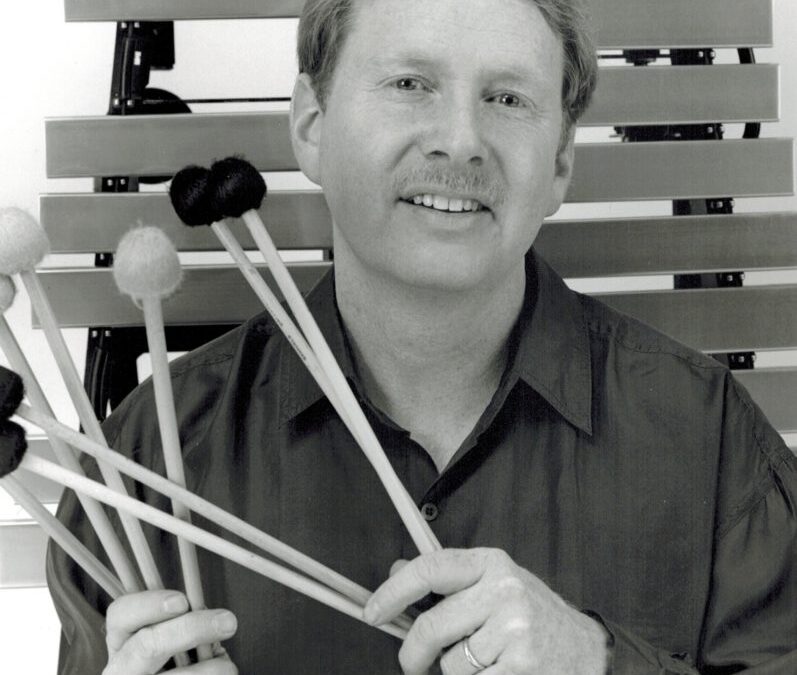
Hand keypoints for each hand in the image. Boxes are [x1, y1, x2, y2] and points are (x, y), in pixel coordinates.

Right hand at [103, 589, 237, 673]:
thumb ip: (182, 625)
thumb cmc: (176, 664)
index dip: (149, 604)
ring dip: (211, 669)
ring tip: (228, 668)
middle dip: (191, 629)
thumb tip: (214, 619)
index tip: (183, 601)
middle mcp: (121, 669)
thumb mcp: (170, 640)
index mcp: (121, 642)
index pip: (121, 614)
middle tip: (228, 622)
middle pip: (147, 645)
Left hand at [364, 548, 607, 674]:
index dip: (393, 591)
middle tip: (413, 664)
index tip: (372, 612)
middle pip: (431, 627)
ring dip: (455, 672)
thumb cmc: (533, 616)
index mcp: (492, 564)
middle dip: (413, 654)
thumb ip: (449, 580)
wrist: (588, 651)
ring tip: (483, 663)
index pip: (430, 568)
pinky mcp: (520, 667)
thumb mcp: (494, 584)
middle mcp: (503, 591)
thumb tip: (397, 568)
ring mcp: (514, 631)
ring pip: (450, 665)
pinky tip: (496, 674)